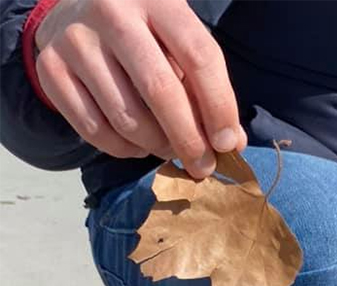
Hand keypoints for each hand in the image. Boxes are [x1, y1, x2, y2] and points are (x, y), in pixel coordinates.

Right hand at [34, 0, 245, 177]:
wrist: (73, 13)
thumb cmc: (143, 36)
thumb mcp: (177, 44)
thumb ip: (205, 87)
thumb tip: (231, 142)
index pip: (199, 55)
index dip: (219, 106)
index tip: (227, 144)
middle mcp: (112, 11)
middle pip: (161, 91)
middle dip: (188, 139)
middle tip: (202, 166)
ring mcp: (77, 39)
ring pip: (128, 119)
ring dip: (156, 146)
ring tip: (166, 147)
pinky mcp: (52, 69)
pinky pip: (96, 131)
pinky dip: (123, 150)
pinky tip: (135, 143)